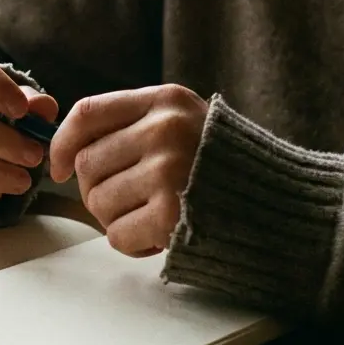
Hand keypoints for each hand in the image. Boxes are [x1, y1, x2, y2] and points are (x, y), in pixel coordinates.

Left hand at [48, 85, 208, 256]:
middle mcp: (165, 130)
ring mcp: (168, 170)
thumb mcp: (185, 122)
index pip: (87, 113)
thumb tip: (66, 152)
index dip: (61, 143)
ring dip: (116, 219)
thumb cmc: (224, 169)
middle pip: (86, 165)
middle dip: (97, 190)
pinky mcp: (171, 213)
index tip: (58, 168)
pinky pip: (117, 234)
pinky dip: (132, 243)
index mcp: (166, 100)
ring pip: (98, 202)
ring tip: (153, 215)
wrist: (285, 207)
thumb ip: (135, 126)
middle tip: (130, 200)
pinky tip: (160, 235)